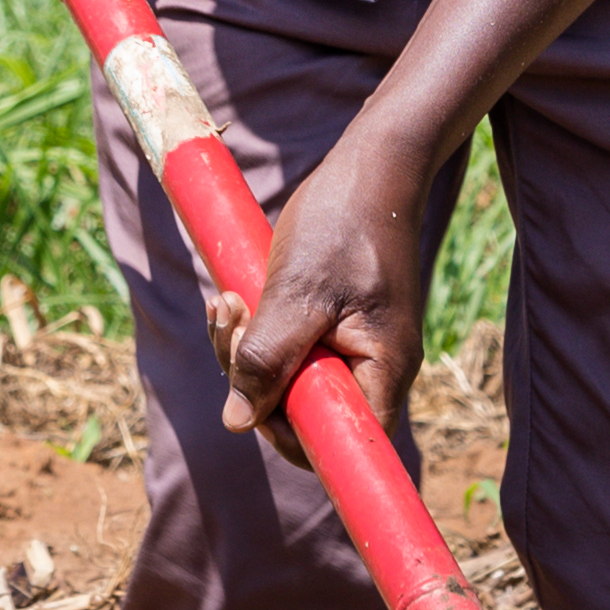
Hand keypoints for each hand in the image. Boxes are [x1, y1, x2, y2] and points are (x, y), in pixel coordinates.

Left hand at [214, 135, 430, 445]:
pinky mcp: (333, 326)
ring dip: (247, 349)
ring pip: (288, 380)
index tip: (251, 396)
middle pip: (305, 414)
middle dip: (253, 379)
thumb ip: (268, 359)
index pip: (339, 444)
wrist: (375, 166)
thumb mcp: (297, 293)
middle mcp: (373, 369)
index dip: (288, 435)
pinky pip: (288, 350)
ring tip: (227, 301)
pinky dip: (257, 331)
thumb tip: (237, 422)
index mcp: (382, 370)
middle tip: (231, 319)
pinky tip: (235, 298)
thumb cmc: (344, 221)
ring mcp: (354, 348)